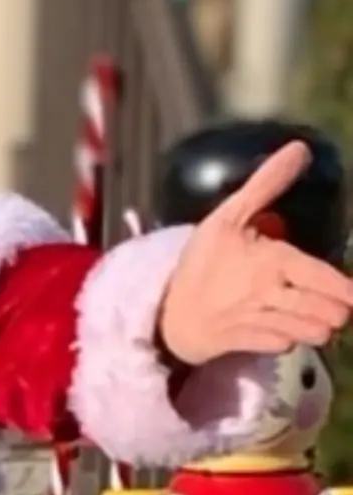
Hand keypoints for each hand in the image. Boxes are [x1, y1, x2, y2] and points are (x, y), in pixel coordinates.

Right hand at [156, 141, 352, 364]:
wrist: (161, 308)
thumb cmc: (200, 263)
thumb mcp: (227, 218)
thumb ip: (266, 185)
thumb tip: (300, 148)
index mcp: (272, 260)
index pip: (325, 278)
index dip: (346, 288)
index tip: (349, 292)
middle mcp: (268, 292)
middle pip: (326, 310)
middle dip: (338, 311)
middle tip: (338, 306)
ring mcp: (256, 320)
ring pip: (310, 331)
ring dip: (320, 327)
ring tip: (322, 322)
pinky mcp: (243, 342)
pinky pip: (282, 346)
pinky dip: (291, 341)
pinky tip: (290, 333)